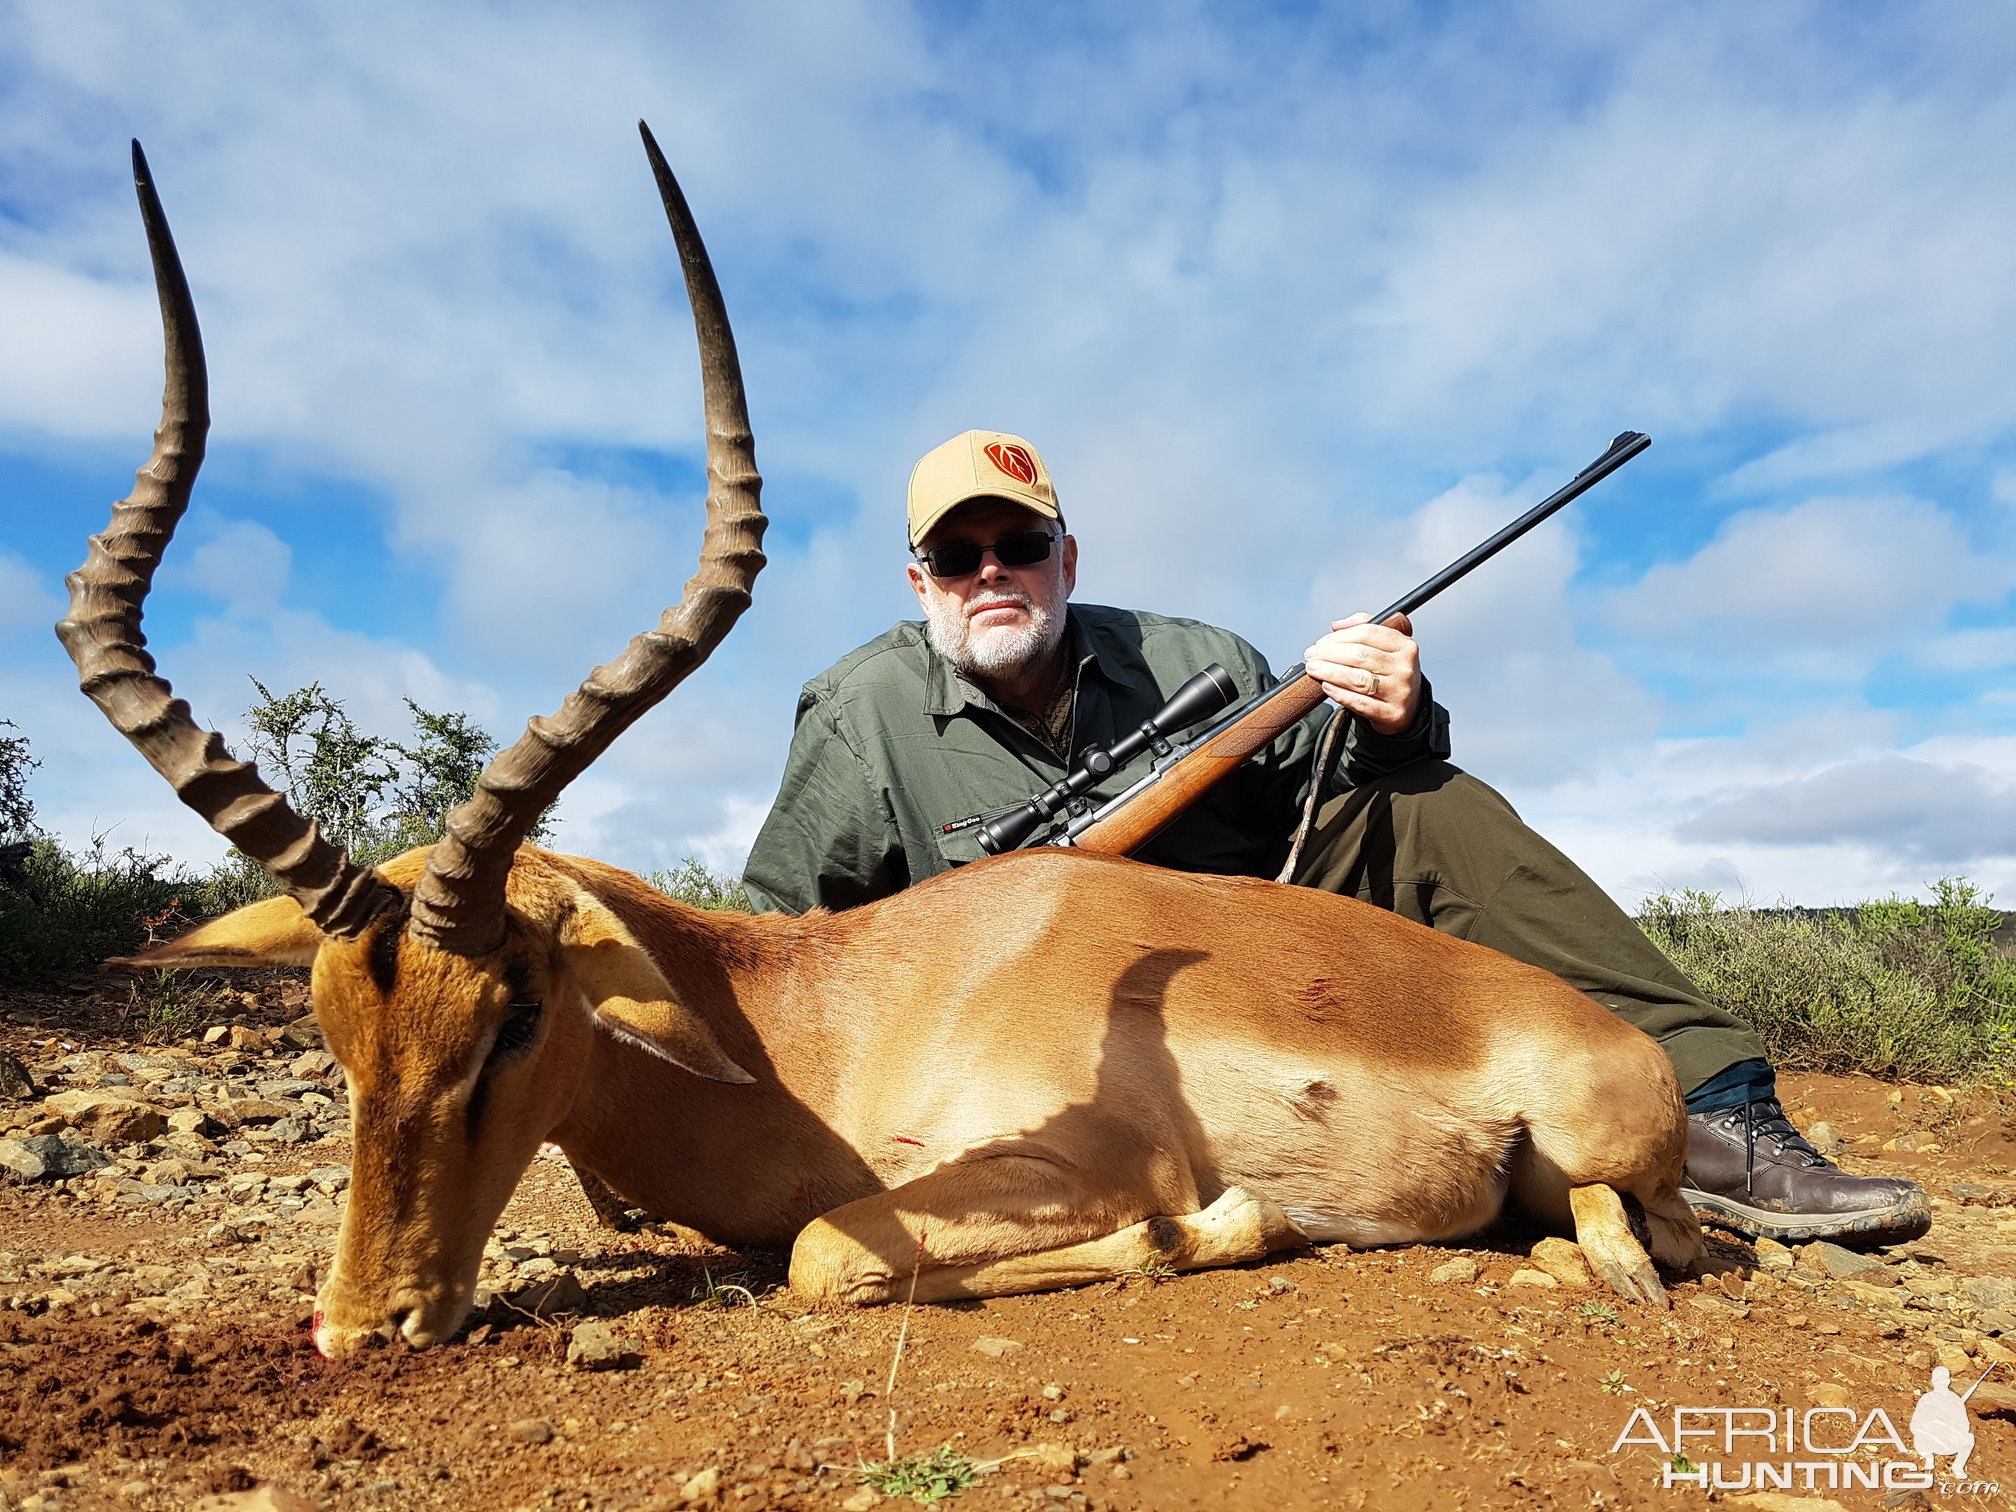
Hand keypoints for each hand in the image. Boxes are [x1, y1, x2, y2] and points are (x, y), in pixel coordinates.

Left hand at [1303, 611, 1420, 734]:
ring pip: (1358, 679)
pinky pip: (1359, 702)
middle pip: (1360, 655)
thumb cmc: (1391, 674)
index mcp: (1404, 645)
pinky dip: (1339, 693)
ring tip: (1314, 669)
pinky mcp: (1392, 713)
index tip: (1323, 642)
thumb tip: (1337, 626)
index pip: (1368, 633)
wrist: (1408, 708)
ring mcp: (1399, 691)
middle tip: (1313, 656)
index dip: (1340, 636)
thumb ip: (1363, 628)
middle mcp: (1404, 667)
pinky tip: (1327, 686)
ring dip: (1329, 672)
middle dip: (1329, 654)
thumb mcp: (1386, 647)